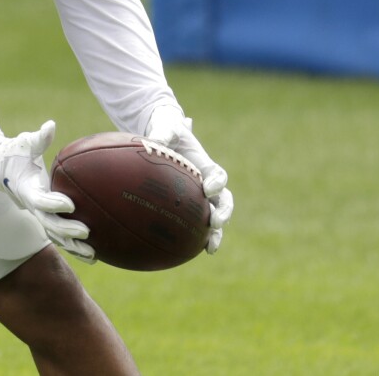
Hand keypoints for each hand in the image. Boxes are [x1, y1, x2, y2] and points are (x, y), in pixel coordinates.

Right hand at [0, 120, 94, 262]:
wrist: (1, 169)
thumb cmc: (15, 153)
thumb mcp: (24, 143)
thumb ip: (38, 138)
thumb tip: (50, 125)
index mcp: (26, 189)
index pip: (39, 200)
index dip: (53, 203)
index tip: (70, 204)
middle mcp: (31, 206)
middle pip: (49, 224)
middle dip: (67, 230)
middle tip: (86, 231)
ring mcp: (38, 215)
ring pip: (55, 236)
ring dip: (73, 246)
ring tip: (94, 254)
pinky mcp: (45, 218)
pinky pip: (60, 237)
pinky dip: (75, 247)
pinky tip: (94, 255)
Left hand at [145, 105, 234, 253]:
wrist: (161, 133)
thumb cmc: (165, 128)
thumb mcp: (164, 127)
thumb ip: (162, 133)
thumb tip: (154, 142)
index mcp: (203, 164)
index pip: (217, 174)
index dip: (217, 182)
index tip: (208, 188)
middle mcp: (205, 182)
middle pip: (224, 201)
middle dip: (224, 212)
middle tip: (216, 222)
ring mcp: (197, 196)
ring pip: (213, 218)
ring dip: (215, 234)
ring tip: (210, 248)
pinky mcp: (186, 205)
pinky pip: (192, 223)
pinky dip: (192, 238)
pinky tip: (184, 251)